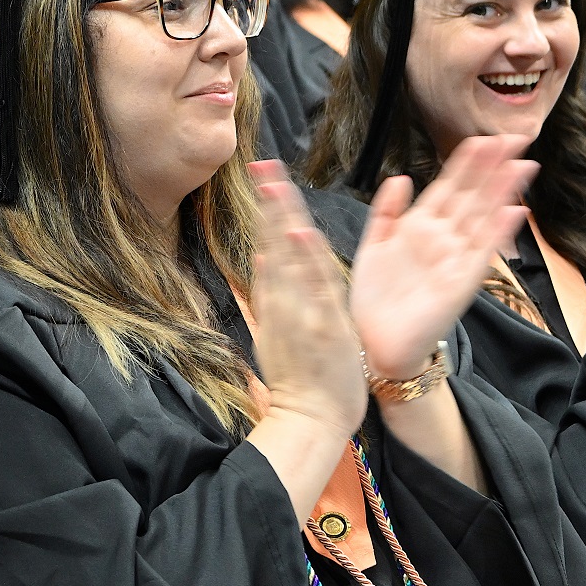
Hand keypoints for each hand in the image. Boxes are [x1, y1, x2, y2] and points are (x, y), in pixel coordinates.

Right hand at [249, 161, 367, 438]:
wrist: (310, 422)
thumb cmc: (299, 382)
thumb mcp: (275, 333)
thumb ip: (270, 294)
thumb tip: (262, 255)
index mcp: (275, 303)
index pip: (270, 247)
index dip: (267, 211)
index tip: (264, 177)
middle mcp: (284, 303)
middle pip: (275, 244)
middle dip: (270, 203)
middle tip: (263, 164)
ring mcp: (303, 314)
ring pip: (293, 258)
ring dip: (285, 219)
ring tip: (276, 182)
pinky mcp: (324, 328)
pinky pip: (317, 288)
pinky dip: (308, 260)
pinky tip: (302, 231)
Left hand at [348, 134, 534, 380]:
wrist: (375, 342)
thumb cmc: (375, 299)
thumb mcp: (373, 246)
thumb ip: (385, 211)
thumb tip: (401, 177)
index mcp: (419, 226)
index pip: (448, 187)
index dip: (466, 163)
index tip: (483, 139)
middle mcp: (443, 239)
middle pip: (473, 195)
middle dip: (493, 168)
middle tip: (515, 138)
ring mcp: (455, 258)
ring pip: (483, 217)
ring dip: (503, 192)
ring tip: (522, 165)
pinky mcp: (462, 282)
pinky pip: (483, 252)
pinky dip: (499, 232)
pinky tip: (515, 210)